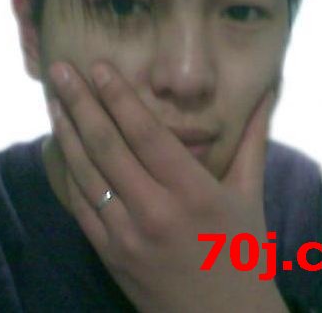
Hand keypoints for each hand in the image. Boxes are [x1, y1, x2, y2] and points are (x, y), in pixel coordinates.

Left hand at [48, 61, 286, 312]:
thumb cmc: (244, 255)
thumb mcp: (251, 194)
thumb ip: (254, 138)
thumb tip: (268, 90)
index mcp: (194, 192)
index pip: (146, 133)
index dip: (119, 97)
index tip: (99, 66)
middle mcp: (155, 211)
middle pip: (107, 146)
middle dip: (80, 102)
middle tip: (59, 70)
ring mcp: (126, 237)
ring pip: (86, 173)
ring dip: (66, 132)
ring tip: (53, 100)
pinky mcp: (110, 255)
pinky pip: (81, 206)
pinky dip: (67, 172)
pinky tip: (60, 146)